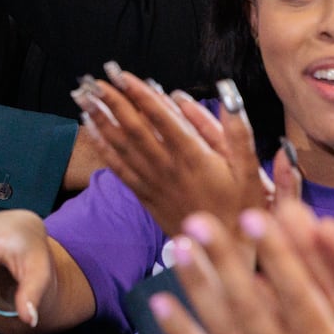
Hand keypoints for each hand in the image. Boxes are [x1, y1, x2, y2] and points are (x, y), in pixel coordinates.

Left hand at [76, 67, 268, 236]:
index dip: (139, 93)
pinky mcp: (146, 197)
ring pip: (121, 145)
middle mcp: (168, 167)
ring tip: (82, 97)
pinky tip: (90, 130)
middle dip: (112, 101)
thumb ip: (238, 131)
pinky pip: (120, 169)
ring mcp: (154, 182)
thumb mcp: (251, 172)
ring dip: (100, 118)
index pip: (160, 117)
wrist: (224, 259)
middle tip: (93, 79)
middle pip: (134, 127)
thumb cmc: (242, 212)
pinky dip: (103, 147)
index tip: (121, 74)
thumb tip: (226, 93)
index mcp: (193, 156)